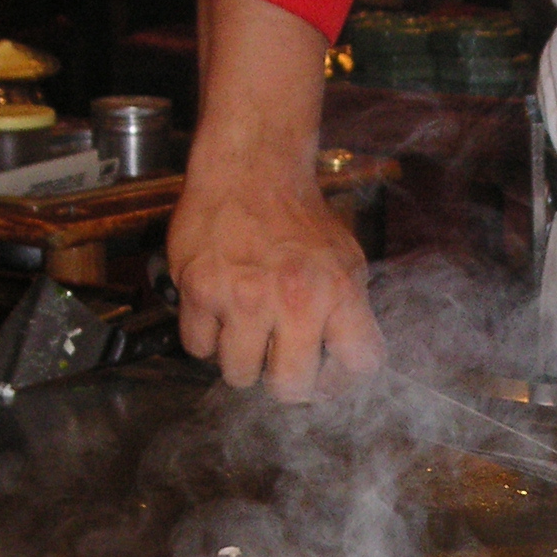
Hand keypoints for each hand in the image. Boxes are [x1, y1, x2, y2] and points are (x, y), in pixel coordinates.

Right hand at [170, 164, 382, 400]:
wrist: (251, 169)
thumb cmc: (298, 217)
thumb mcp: (345, 261)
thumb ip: (348, 313)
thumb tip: (340, 362)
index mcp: (338, 293)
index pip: (358, 366)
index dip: (340, 380)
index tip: (324, 374)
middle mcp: (293, 300)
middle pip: (290, 387)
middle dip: (284, 381)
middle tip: (277, 361)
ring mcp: (243, 298)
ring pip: (239, 376)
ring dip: (241, 361)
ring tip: (245, 331)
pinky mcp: (200, 291)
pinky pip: (198, 348)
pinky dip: (206, 337)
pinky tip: (218, 313)